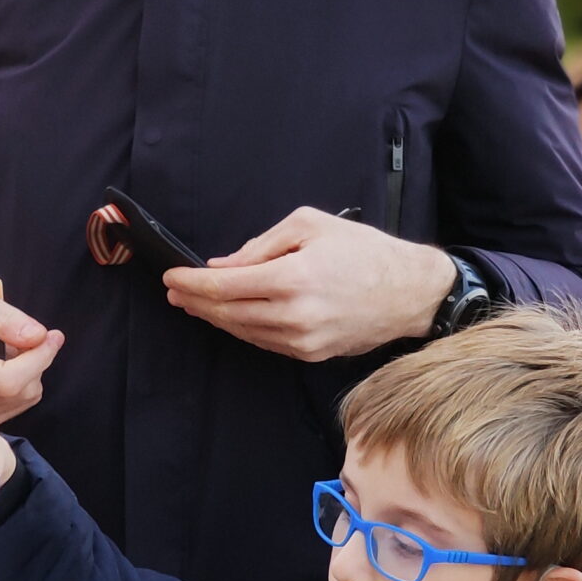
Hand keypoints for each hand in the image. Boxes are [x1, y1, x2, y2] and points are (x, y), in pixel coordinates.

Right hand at [0, 284, 63, 427]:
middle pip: (18, 392)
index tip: (52, 335)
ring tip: (11, 348)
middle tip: (29, 334)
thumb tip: (38, 336)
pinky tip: (5, 365)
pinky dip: (21, 384)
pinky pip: (14, 406)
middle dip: (36, 361)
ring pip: (21, 401)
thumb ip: (4, 316)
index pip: (7, 381)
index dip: (38, 359)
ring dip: (30, 372)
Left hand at [163, 208, 454, 362]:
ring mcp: (302, 340)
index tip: (171, 277)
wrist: (409, 292)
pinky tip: (229, 316)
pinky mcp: (311, 354)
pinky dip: (242, 328)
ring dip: (214, 317)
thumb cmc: (364, 251)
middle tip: (175, 291)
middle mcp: (294, 315)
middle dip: (195, 301)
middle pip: (227, 312)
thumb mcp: (311, 226)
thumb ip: (262, 245)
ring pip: (242, 331)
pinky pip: (264, 342)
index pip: (225, 285)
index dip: (192, 283)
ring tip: (194, 304)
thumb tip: (224, 264)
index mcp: (293, 278)